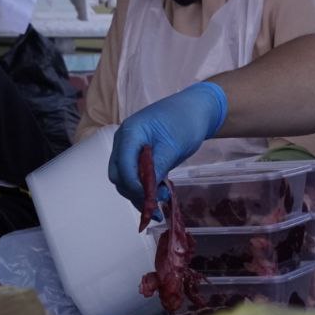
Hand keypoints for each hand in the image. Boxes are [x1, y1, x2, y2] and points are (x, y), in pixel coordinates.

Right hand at [109, 81, 227, 207]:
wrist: (195, 109)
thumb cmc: (185, 122)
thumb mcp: (174, 146)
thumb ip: (158, 167)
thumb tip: (148, 191)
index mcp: (130, 133)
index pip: (122, 166)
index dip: (133, 186)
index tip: (149, 200)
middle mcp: (124, 140)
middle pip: (119, 174)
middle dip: (134, 192)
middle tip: (155, 204)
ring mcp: (129, 147)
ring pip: (125, 177)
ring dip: (139, 192)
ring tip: (162, 198)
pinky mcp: (138, 154)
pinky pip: (135, 174)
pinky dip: (144, 186)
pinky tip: (159, 193)